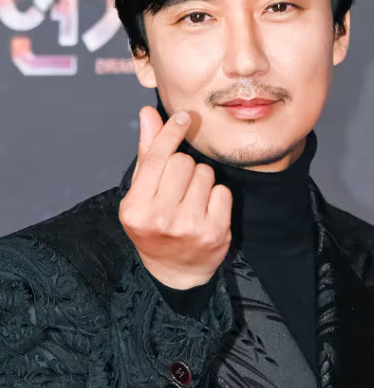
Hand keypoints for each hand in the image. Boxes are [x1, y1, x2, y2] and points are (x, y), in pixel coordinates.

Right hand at [119, 106, 232, 288]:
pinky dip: (217, 196)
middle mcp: (161, 218)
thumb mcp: (141, 194)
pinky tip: (206, 210)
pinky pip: (223, 190)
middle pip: (183, 162)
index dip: (171, 132)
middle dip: (183, 167)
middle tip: (178, 186)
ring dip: (201, 180)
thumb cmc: (154, 226)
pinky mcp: (215, 232)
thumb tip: (149, 114)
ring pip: (205, 173)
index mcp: (136, 208)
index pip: (157, 158)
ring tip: (191, 200)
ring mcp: (189, 227)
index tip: (184, 117)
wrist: (174, 273)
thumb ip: (147, 153)